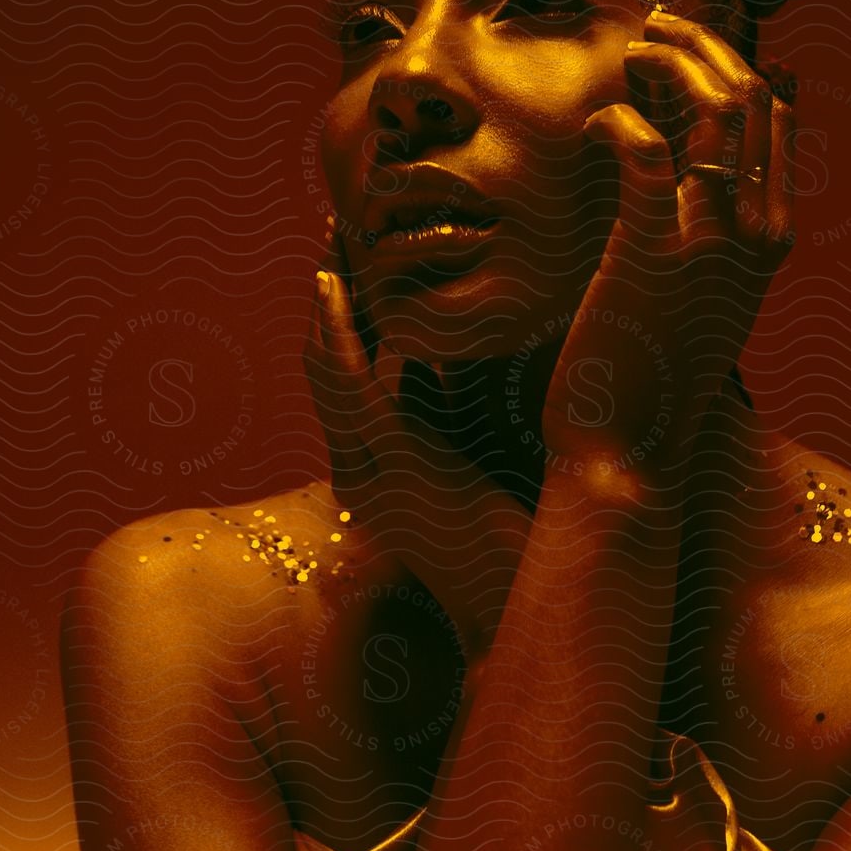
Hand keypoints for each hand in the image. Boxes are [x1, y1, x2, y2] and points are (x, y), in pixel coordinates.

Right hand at [305, 230, 529, 656]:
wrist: (524, 613)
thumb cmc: (518, 547)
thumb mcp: (481, 465)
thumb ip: (460, 418)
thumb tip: (457, 362)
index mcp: (380, 474)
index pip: (345, 384)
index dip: (340, 323)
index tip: (348, 269)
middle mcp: (362, 471)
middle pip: (326, 368)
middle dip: (327, 302)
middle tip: (331, 237)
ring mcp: (371, 469)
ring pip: (328, 369)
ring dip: (326, 304)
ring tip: (329, 246)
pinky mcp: (396, 463)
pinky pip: (352, 384)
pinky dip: (339, 331)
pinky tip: (333, 287)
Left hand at [538, 10, 794, 485]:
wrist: (629, 451)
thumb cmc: (652, 372)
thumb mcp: (702, 295)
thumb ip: (706, 230)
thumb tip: (687, 162)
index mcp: (774, 237)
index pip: (778, 118)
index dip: (733, 64)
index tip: (688, 48)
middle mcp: (756, 231)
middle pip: (749, 96)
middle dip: (702, 45)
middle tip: (654, 30)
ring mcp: (710, 238)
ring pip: (711, 106)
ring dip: (669, 61)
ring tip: (631, 54)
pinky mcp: (652, 247)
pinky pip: (644, 146)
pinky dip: (617, 119)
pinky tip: (594, 127)